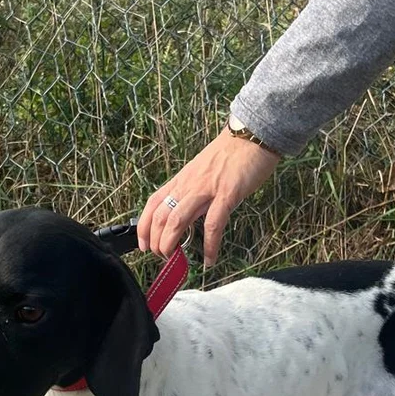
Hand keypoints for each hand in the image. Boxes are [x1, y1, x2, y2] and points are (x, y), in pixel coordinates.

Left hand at [137, 127, 279, 265]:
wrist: (251, 135)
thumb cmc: (230, 153)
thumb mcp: (201, 170)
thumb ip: (192, 189)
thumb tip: (186, 211)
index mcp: (182, 179)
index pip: (153, 203)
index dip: (144, 226)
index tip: (144, 245)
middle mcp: (188, 185)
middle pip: (161, 216)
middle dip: (157, 241)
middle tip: (163, 257)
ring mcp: (206, 189)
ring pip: (177, 220)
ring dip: (171, 243)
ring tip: (175, 260)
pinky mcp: (227, 194)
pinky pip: (213, 224)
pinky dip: (210, 246)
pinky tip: (210, 260)